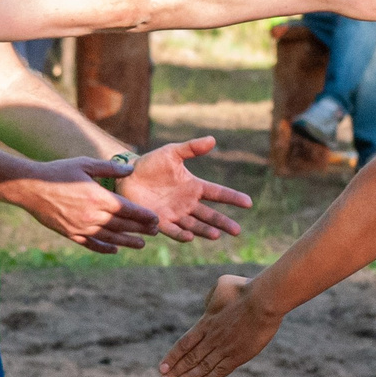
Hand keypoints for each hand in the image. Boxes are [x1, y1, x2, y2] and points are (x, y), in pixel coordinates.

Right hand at [5, 156, 162, 252]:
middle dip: (141, 229)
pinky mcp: (70, 233)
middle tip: (155, 232)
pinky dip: (104, 248)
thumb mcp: (85, 164)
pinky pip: (91, 244)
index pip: (129, 210)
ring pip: (110, 238)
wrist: (30, 187)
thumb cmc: (58, 171)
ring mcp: (81, 227)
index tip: (156, 220)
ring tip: (141, 245)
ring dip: (127, 242)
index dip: (144, 216)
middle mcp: (93, 215)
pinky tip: (114, 250)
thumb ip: (109, 169)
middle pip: (123, 225)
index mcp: (99, 197)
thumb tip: (131, 170)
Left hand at [115, 135, 250, 239]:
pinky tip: (190, 237)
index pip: (218, 193)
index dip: (233, 198)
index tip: (248, 203)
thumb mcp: (172, 153)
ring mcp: (175, 214)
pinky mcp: (160, 221)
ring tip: (217, 235)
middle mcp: (187, 203)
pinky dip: (182, 234)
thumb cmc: (151, 163)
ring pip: (195, 226)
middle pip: (210, 215)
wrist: (127, 176)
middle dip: (223, 223)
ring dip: (206, 231)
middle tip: (237, 231)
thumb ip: (192, 148)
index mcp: (194, 186)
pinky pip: (173, 230)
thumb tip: (213, 140)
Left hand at [160, 274, 283, 376]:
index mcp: (206, 322)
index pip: (184, 344)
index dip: (172, 357)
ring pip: (202, 367)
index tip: (162, 367)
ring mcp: (225, 348)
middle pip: (189, 358)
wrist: (265, 300)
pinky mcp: (239, 356)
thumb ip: (211, 299)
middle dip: (175, 372)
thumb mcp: (221, 286)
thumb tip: (207, 307)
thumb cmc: (245, 289)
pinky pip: (220, 371)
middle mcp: (212, 338)